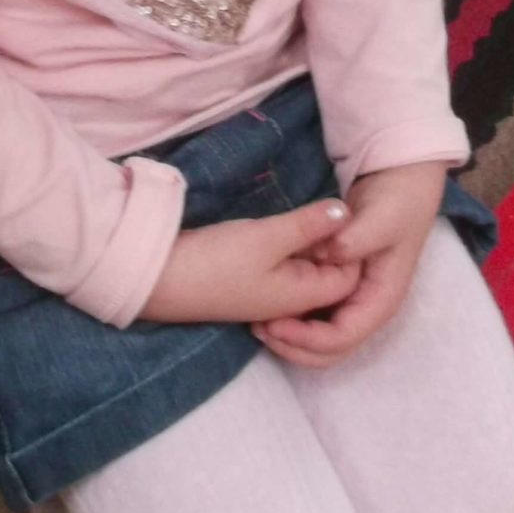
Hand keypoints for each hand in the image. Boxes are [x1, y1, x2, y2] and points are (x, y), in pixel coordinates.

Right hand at [142, 199, 361, 324]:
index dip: (352, 247)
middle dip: (332, 245)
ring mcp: (270, 295)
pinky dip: (288, 249)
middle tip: (318, 213)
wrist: (161, 278)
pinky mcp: (252, 284)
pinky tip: (279, 229)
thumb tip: (347, 210)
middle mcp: (291, 302)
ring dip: (308, 244)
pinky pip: (285, 268)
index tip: (339, 215)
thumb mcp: (268, 237)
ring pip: (306, 269)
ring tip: (299, 218)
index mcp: (303, 296)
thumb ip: (310, 224)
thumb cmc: (218, 261)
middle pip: (330, 275)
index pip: (350, 278)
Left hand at [253, 161, 444, 367]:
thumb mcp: (381, 217)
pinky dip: (294, 317)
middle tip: (260, 329)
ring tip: (258, 322)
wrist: (402, 179)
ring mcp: (354, 298)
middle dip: (296, 346)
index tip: (275, 325)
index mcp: (381, 299)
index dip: (308, 338)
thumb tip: (330, 255)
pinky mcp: (340, 287)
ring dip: (292, 337)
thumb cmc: (397, 201)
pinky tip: (269, 307)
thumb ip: (356, 238)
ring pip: (321, 337)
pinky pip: (316, 315)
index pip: (343, 337)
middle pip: (331, 350)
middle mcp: (367, 307)